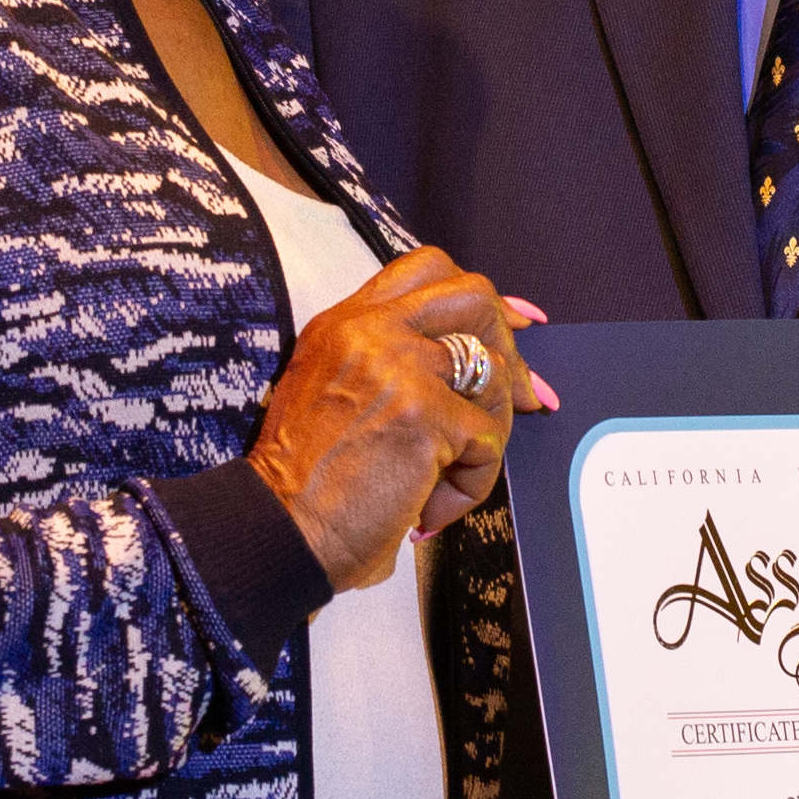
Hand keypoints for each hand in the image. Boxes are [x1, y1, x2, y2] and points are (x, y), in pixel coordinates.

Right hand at [246, 249, 548, 591]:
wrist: (277, 528)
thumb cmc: (304, 481)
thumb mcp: (332, 391)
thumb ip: (389, 362)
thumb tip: (474, 356)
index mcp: (345, 323)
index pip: (427, 270)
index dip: (483, 298)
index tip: (515, 324)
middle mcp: (370, 332)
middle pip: (474, 297)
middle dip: (509, 346)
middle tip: (521, 395)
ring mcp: (398, 367)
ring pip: (494, 373)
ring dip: (491, 432)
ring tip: (451, 476)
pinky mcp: (423, 415)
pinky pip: (488, 441)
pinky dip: (472, 484)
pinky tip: (432, 508)